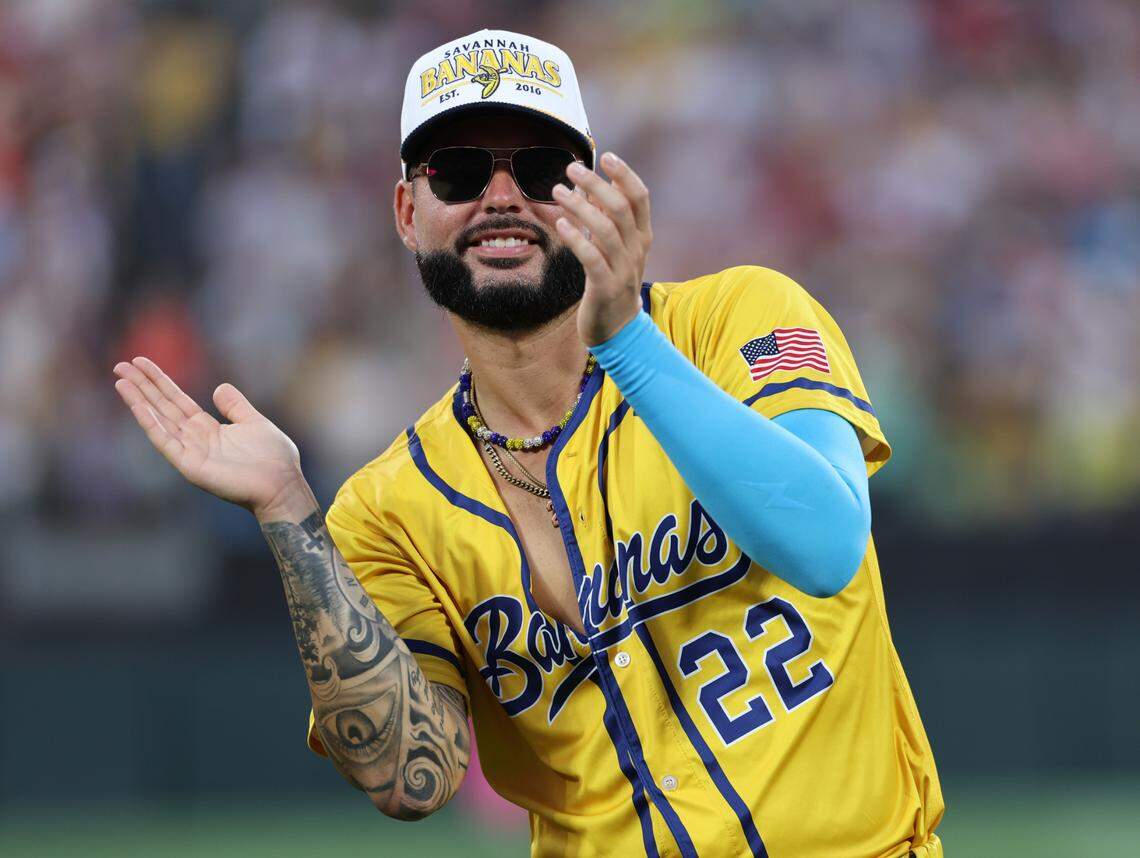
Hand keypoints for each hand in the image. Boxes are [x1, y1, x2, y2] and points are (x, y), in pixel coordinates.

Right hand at [112, 357, 307, 517]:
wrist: (283, 484)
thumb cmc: (273, 458)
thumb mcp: (254, 422)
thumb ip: (235, 406)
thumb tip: (219, 388)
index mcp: (208, 428)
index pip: (177, 400)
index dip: (159, 381)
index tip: (140, 362)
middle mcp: (195, 438)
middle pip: (163, 407)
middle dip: (142, 386)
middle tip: (120, 365)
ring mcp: (190, 452)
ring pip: (159, 421)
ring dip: (139, 401)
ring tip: (121, 381)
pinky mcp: (191, 466)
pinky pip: (166, 442)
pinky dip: (151, 424)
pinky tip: (138, 406)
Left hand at [554, 152, 652, 346]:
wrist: (617, 329)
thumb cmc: (611, 281)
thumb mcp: (614, 248)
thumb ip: (606, 219)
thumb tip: (590, 187)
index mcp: (642, 236)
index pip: (640, 197)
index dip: (625, 174)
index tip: (605, 156)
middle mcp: (637, 250)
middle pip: (621, 208)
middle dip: (596, 184)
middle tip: (571, 168)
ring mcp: (623, 269)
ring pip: (605, 229)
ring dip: (580, 206)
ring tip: (557, 191)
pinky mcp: (605, 287)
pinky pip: (591, 257)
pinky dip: (576, 237)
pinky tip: (561, 223)